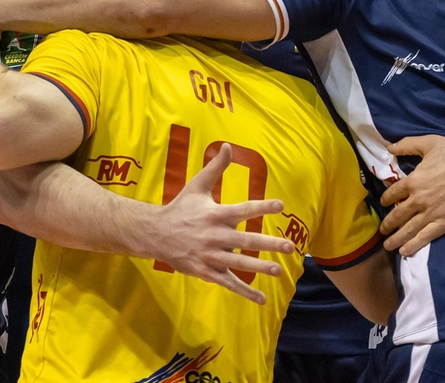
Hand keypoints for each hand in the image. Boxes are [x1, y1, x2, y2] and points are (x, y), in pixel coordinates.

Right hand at [148, 144, 294, 304]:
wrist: (155, 234)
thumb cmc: (180, 208)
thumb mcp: (196, 186)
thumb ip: (215, 168)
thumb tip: (227, 146)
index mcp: (215, 214)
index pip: (243, 210)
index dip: (262, 206)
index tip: (281, 204)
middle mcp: (214, 236)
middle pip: (245, 241)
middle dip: (268, 244)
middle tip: (290, 247)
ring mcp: (210, 256)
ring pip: (238, 264)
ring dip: (259, 268)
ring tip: (278, 270)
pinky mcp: (207, 271)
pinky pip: (229, 283)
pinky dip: (245, 292)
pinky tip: (262, 299)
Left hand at [379, 135, 444, 256]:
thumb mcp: (430, 143)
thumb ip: (408, 144)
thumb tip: (389, 147)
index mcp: (413, 181)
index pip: (393, 193)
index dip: (386, 200)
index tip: (384, 204)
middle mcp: (418, 199)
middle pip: (397, 215)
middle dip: (387, 224)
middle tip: (382, 231)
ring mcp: (430, 213)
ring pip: (408, 229)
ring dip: (396, 239)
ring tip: (387, 246)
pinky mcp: (444, 223)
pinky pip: (425, 237)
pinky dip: (413, 245)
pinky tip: (404, 252)